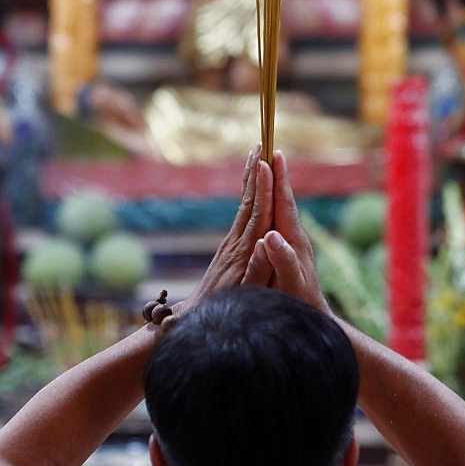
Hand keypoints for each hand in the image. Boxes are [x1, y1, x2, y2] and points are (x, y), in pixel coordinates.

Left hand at [184, 144, 272, 308]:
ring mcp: (231, 245)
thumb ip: (257, 268)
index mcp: (244, 251)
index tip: (267, 162)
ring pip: (243, 205)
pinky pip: (242, 215)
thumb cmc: (228, 311)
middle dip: (256, 173)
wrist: (197, 320)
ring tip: (256, 155)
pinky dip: (249, 196)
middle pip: (249, 201)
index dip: (264, 187)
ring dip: (251, 179)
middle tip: (261, 144)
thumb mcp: (247, 294)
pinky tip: (252, 188)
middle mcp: (236, 243)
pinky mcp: (229, 249)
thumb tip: (264, 241)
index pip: (258, 213)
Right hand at [243, 150, 329, 312]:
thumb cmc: (299, 305)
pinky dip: (270, 201)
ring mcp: (293, 242)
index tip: (274, 154)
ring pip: (280, 206)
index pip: (284, 204)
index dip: (278, 180)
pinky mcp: (288, 248)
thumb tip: (270, 236)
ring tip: (266, 163)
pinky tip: (267, 199)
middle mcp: (294, 237)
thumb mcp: (289, 284)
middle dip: (275, 172)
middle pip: (283, 198)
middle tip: (267, 145)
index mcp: (293, 241)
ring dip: (273, 183)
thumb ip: (281, 261)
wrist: (314, 318)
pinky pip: (276, 217)